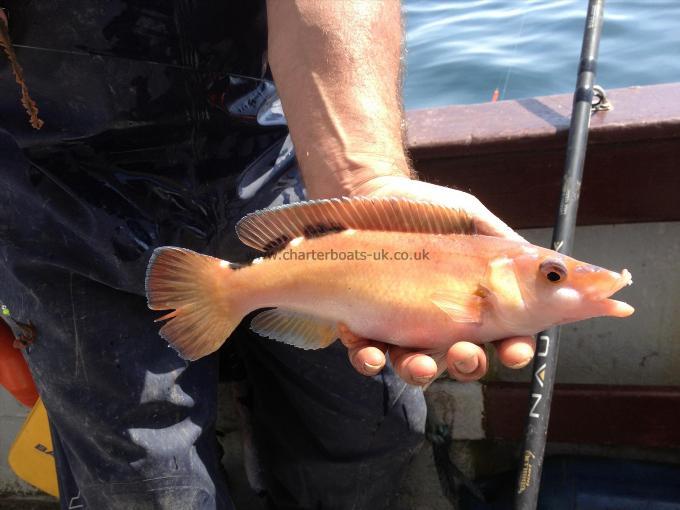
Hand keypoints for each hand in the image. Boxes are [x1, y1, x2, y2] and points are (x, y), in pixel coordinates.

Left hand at [339, 174, 535, 385]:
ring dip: (421, 371)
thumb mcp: (470, 218)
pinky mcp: (364, 328)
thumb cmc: (421, 209)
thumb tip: (549, 266)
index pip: (503, 335)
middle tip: (465, 352)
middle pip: (463, 360)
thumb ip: (504, 244)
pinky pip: (368, 358)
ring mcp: (400, 327)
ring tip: (419, 362)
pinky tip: (372, 354)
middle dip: (468, 364)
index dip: (513, 349)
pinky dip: (370, 362)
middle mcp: (440, 320)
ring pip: (416, 367)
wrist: (366, 195)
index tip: (514, 351)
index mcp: (472, 300)